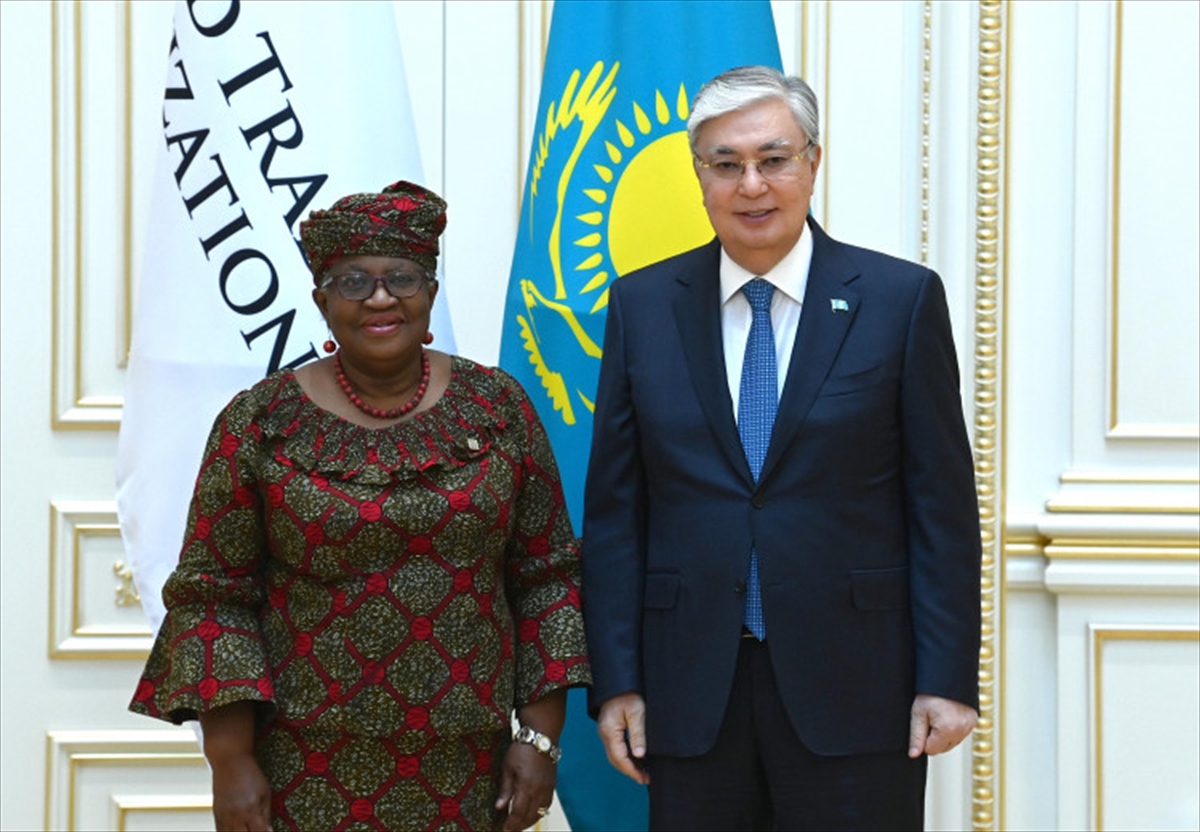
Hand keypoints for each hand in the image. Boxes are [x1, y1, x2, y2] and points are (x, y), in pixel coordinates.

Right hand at [200, 701, 269, 830]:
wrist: (229, 760)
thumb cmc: (249, 773)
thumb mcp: (265, 792)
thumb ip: (266, 814)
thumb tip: (270, 830)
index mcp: (252, 809)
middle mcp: (237, 815)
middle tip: (256, 829)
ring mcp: (224, 816)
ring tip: (246, 828)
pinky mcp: (216, 814)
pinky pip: (220, 831)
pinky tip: (236, 830)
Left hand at [495, 741, 556, 830]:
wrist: (541, 737)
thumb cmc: (523, 749)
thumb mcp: (507, 767)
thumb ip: (505, 789)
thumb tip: (499, 807)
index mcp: (526, 786)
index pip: (518, 813)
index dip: (511, 825)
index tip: (503, 830)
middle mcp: (539, 790)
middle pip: (530, 816)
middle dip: (519, 826)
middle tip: (510, 830)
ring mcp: (547, 789)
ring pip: (540, 813)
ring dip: (529, 822)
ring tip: (519, 826)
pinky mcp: (552, 785)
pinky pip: (546, 805)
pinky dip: (538, 813)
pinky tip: (532, 814)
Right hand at [596, 692, 648, 784]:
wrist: (619, 678)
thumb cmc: (629, 692)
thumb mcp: (637, 712)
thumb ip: (638, 734)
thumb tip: (640, 755)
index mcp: (609, 730)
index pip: (619, 758)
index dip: (632, 770)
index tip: (643, 779)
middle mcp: (604, 732)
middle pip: (615, 759)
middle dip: (630, 770)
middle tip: (645, 779)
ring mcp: (605, 730)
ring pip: (615, 754)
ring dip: (628, 764)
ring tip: (643, 771)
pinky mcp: (609, 727)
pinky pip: (616, 746)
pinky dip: (625, 755)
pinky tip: (636, 757)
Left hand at [908, 694, 977, 757]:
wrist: (946, 675)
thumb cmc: (930, 692)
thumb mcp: (918, 713)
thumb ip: (916, 737)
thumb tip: (914, 754)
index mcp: (948, 729)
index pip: (931, 750)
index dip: (923, 739)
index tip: (923, 724)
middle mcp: (962, 730)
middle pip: (943, 748)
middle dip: (934, 738)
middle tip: (930, 718)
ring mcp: (970, 726)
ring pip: (952, 743)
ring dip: (944, 735)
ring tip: (939, 715)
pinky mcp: (973, 721)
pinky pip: (960, 734)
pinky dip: (953, 730)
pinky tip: (947, 716)